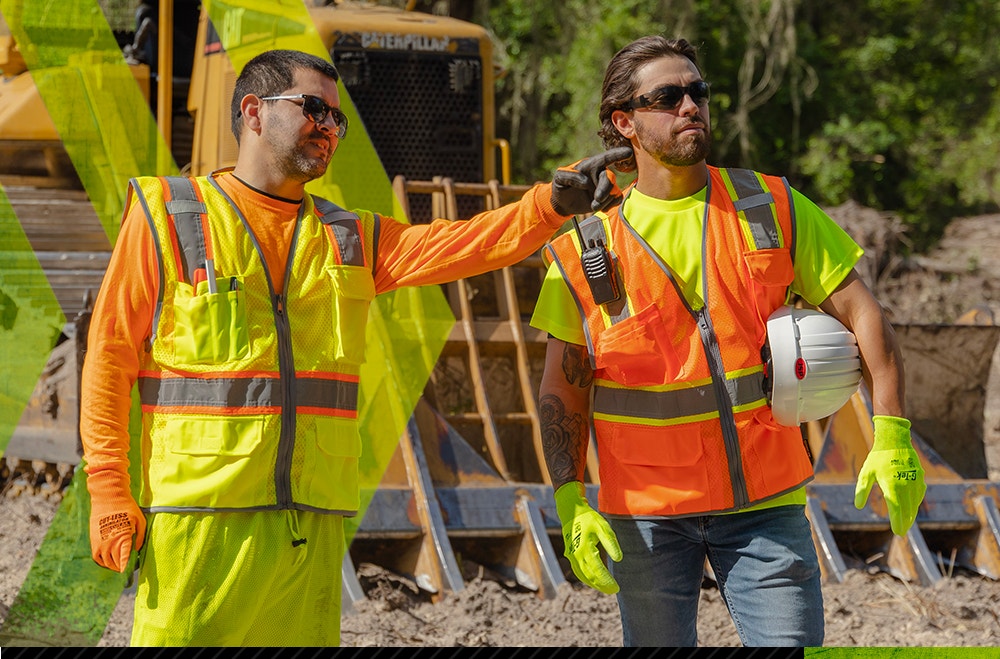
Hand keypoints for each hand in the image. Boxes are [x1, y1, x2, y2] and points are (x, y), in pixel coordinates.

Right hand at [86, 468, 145, 571]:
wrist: (108, 496)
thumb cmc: (127, 507)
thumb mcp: (140, 520)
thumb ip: (140, 537)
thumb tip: (136, 550)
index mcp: (121, 537)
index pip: (123, 558)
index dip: (126, 567)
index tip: (129, 571)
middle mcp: (108, 542)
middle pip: (115, 562)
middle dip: (123, 566)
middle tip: (130, 567)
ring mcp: (99, 542)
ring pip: (106, 562)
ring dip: (113, 566)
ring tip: (121, 566)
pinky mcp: (93, 541)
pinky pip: (97, 557)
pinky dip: (103, 562)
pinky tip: (110, 562)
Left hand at [551, 146, 633, 215]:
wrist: (563, 202)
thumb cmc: (561, 186)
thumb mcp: (559, 178)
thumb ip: (569, 176)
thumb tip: (586, 182)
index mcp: (590, 165)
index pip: (605, 158)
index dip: (617, 155)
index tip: (628, 152)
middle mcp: (600, 174)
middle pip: (610, 178)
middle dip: (605, 189)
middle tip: (596, 199)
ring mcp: (604, 186)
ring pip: (614, 191)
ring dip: (604, 201)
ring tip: (592, 205)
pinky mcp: (608, 197)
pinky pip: (617, 200)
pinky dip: (609, 206)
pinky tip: (599, 207)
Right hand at [553, 481, 621, 593]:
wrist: (570, 511)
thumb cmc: (588, 518)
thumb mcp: (602, 526)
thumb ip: (610, 543)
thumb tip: (619, 559)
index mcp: (585, 549)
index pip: (597, 570)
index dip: (607, 581)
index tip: (616, 588)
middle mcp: (576, 555)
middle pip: (589, 576)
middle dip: (601, 585)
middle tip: (613, 591)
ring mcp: (571, 555)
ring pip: (582, 575)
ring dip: (593, 584)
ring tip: (605, 589)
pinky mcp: (570, 554)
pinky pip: (577, 570)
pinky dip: (585, 578)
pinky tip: (593, 580)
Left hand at [854, 415, 926, 534]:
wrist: (895, 440)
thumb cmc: (878, 458)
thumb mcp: (866, 473)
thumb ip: (862, 490)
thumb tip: (858, 506)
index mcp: (892, 485)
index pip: (896, 509)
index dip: (897, 522)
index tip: (897, 532)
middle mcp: (906, 485)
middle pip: (907, 509)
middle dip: (905, 522)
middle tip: (901, 532)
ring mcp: (915, 481)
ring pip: (915, 503)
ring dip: (911, 514)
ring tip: (907, 523)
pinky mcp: (920, 477)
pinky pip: (919, 494)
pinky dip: (916, 503)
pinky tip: (912, 508)